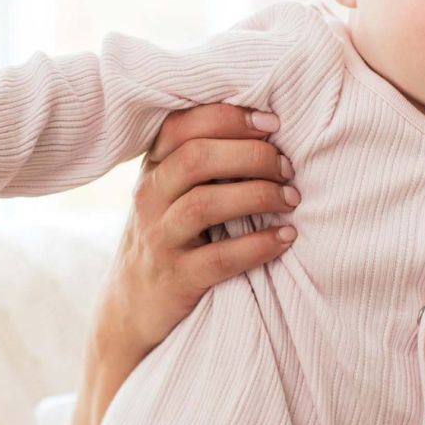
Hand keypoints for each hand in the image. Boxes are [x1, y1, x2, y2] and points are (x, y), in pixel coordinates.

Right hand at [72, 103, 298, 424]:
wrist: (132, 306)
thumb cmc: (170, 233)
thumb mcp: (173, 189)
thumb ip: (205, 158)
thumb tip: (269, 127)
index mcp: (154, 167)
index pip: (182, 126)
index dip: (229, 118)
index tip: (272, 123)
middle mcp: (150, 197)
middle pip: (196, 159)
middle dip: (252, 156)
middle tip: (288, 168)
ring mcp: (159, 239)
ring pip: (204, 204)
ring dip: (257, 196)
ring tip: (292, 199)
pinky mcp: (175, 280)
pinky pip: (218, 258)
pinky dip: (258, 245)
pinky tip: (286, 237)